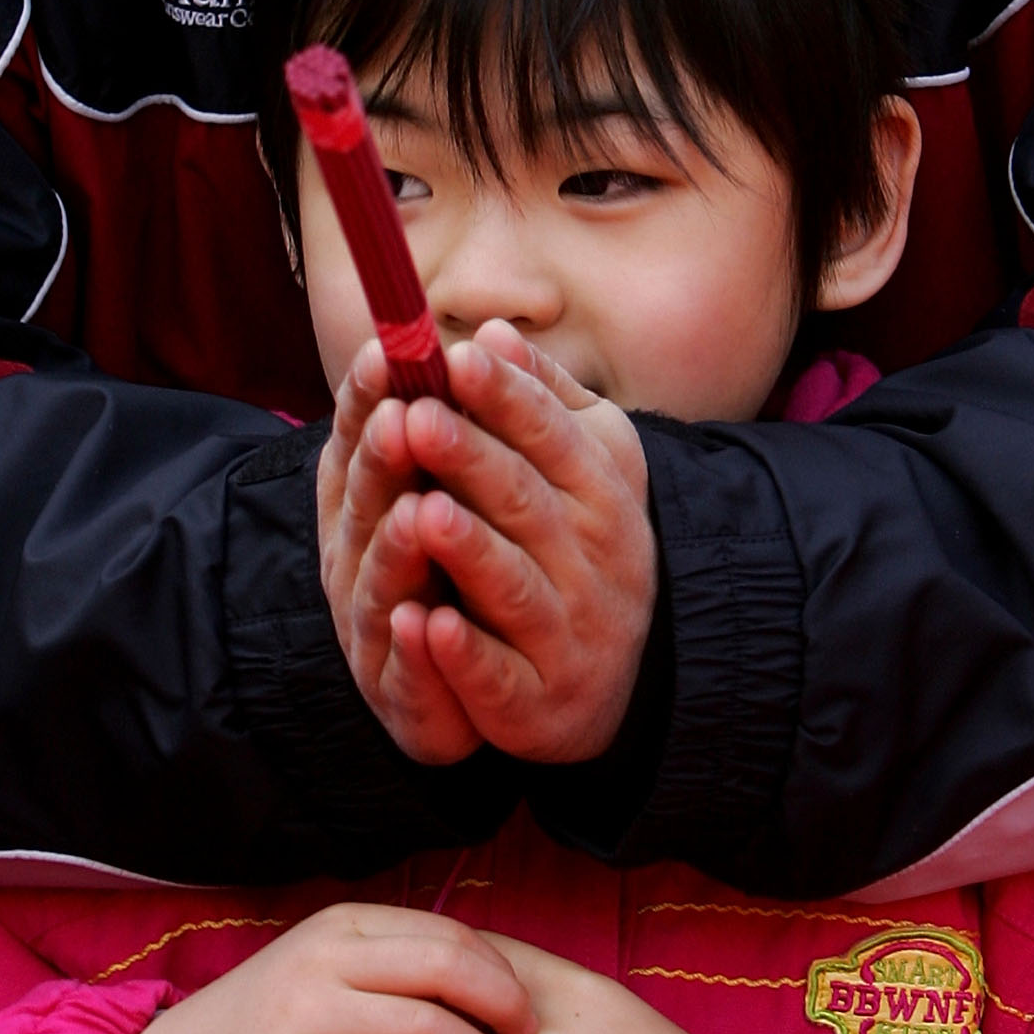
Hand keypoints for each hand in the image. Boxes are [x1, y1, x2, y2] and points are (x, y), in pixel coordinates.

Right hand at [121, 902, 535, 1033]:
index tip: (527, 1008)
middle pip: (445, 967)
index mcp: (342, 924)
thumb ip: (392, 968)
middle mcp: (324, 956)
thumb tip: (487, 980)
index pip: (447, 932)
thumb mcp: (327, 976)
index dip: (500, 970)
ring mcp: (303, 1010)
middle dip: (502, 1006)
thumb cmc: (270, 1028)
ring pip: (424, 1025)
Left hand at [323, 322, 655, 766]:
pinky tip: (429, 626)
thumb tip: (492, 332)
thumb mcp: (580, 464)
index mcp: (602, 490)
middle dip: (471, 458)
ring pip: (514, 584)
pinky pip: (500, 674)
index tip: (453, 356)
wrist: (616, 679)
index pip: (552, 433)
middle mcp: (596, 558)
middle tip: (417, 416)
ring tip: (421, 512)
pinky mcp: (539, 701)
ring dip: (469, 550)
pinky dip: (466, 655)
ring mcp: (571, 631)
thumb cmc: (580, 546)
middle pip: (524, 500)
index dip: (504, 396)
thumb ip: (539, 399)